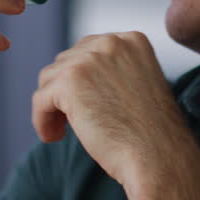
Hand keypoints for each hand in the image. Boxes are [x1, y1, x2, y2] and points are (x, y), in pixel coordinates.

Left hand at [31, 32, 198, 187]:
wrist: (159, 158)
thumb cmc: (152, 135)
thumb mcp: (138, 88)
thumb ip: (111, 73)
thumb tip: (72, 78)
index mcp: (132, 41)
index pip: (88, 50)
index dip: (81, 80)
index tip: (84, 105)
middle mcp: (111, 42)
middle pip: (66, 61)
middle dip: (64, 91)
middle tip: (69, 121)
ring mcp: (89, 59)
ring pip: (50, 79)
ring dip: (52, 105)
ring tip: (62, 130)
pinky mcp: (69, 81)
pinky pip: (40, 99)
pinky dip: (42, 120)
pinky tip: (53, 137)